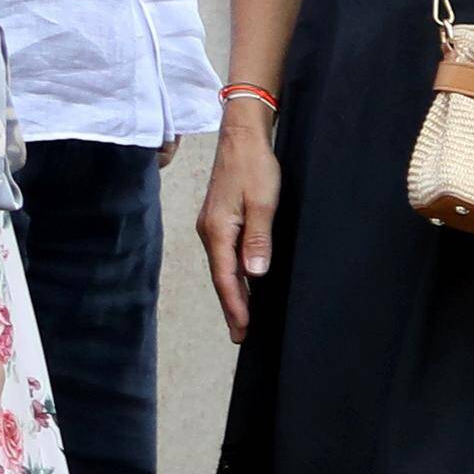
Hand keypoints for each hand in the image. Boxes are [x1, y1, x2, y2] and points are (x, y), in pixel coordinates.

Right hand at [198, 109, 282, 340]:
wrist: (242, 138)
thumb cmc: (255, 167)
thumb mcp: (264, 203)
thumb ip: (259, 239)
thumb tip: (255, 274)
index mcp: (217, 231)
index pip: (227, 278)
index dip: (236, 306)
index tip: (243, 330)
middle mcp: (209, 231)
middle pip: (221, 278)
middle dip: (232, 307)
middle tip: (241, 335)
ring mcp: (212, 226)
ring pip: (223, 267)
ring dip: (233, 293)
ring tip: (243, 318)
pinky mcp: (219, 220)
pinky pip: (226, 254)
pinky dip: (234, 274)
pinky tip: (244, 283)